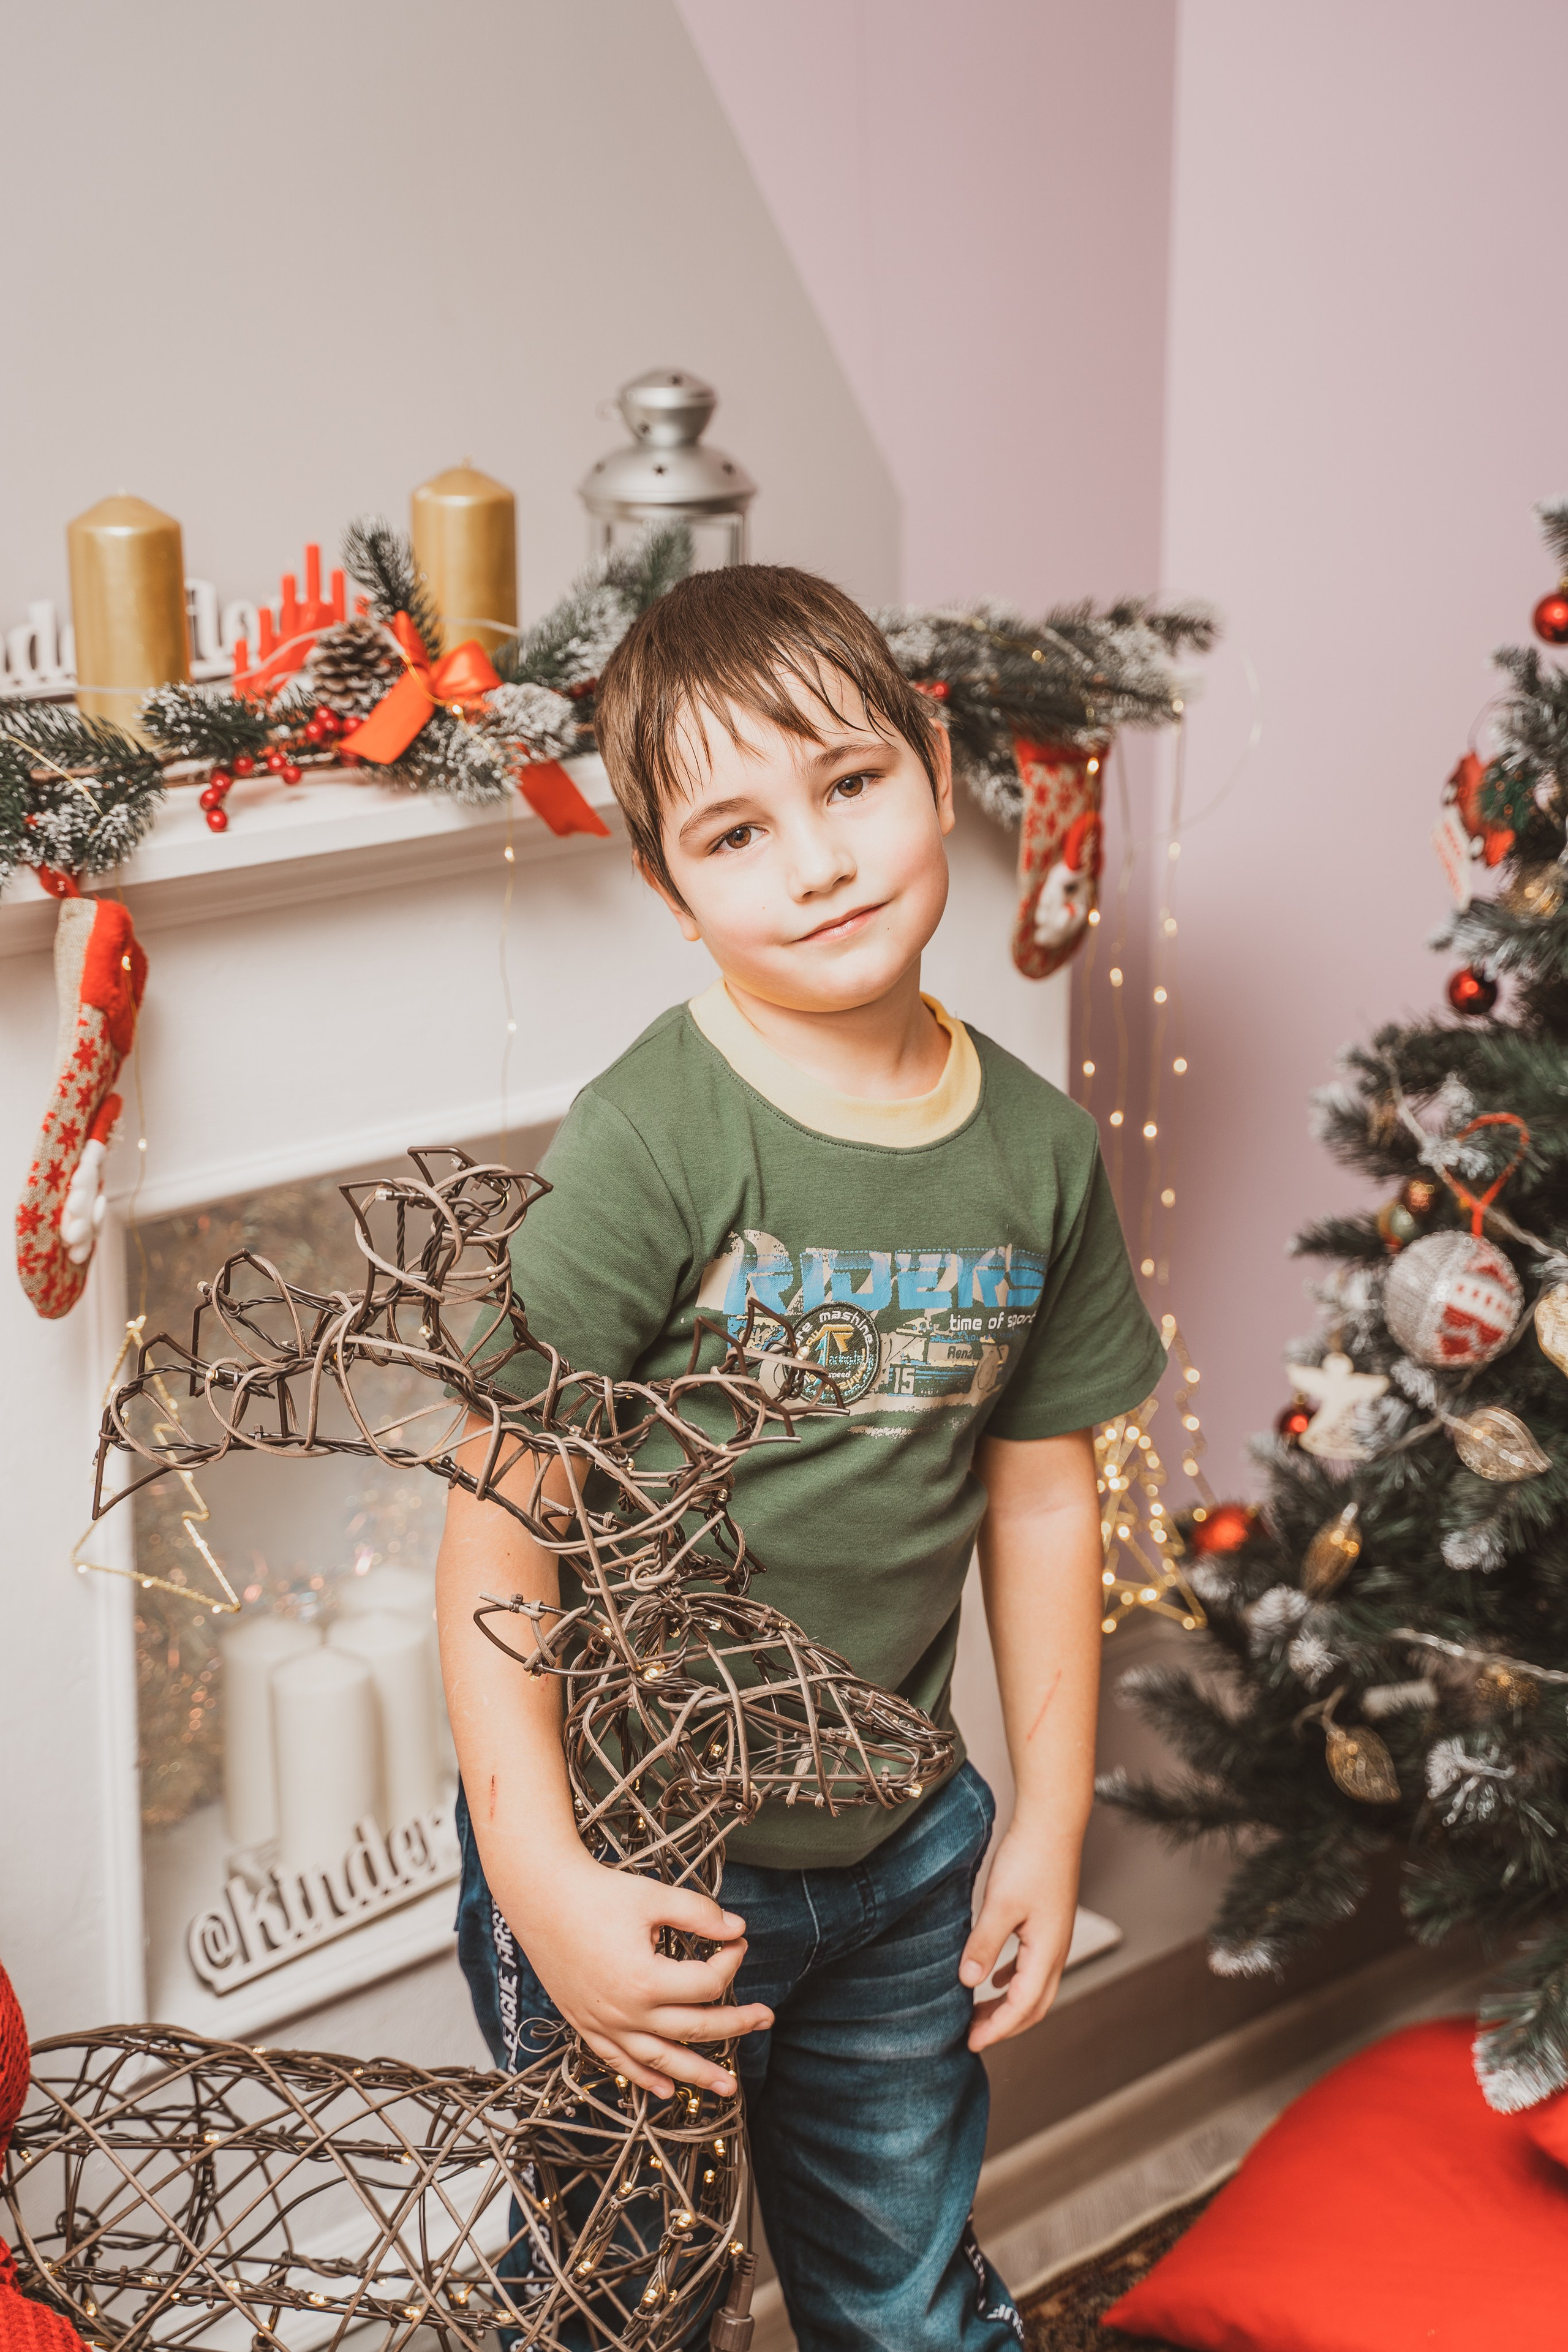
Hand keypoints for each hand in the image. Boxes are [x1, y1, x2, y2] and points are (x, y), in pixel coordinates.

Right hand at [498, 1852, 773, 2098]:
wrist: (541, 1896)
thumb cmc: (599, 1893)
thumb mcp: (655, 1896)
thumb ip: (700, 1914)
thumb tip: (738, 1929)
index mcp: (646, 1980)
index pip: (707, 1984)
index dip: (731, 1962)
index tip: (737, 1942)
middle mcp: (626, 2012)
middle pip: (694, 2028)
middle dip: (736, 2025)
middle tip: (766, 2019)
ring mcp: (604, 2024)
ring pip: (660, 2059)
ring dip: (697, 2075)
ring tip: (729, 2089)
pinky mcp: (586, 2024)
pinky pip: (620, 2062)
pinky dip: (645, 2078)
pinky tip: (665, 2089)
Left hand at [958, 1821, 1081, 2051]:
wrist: (1052, 1824)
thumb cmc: (1029, 1860)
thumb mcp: (1000, 1903)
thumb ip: (985, 1944)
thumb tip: (967, 1982)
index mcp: (1047, 1952)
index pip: (1023, 2007)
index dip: (997, 2029)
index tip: (970, 2043)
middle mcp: (1056, 1950)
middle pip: (1034, 2006)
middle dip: (1004, 2025)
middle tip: (972, 2036)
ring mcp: (1054, 1938)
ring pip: (1034, 1987)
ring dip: (1008, 2005)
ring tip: (977, 2013)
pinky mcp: (1047, 1923)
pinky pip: (1032, 1966)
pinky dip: (1013, 1981)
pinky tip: (995, 1979)